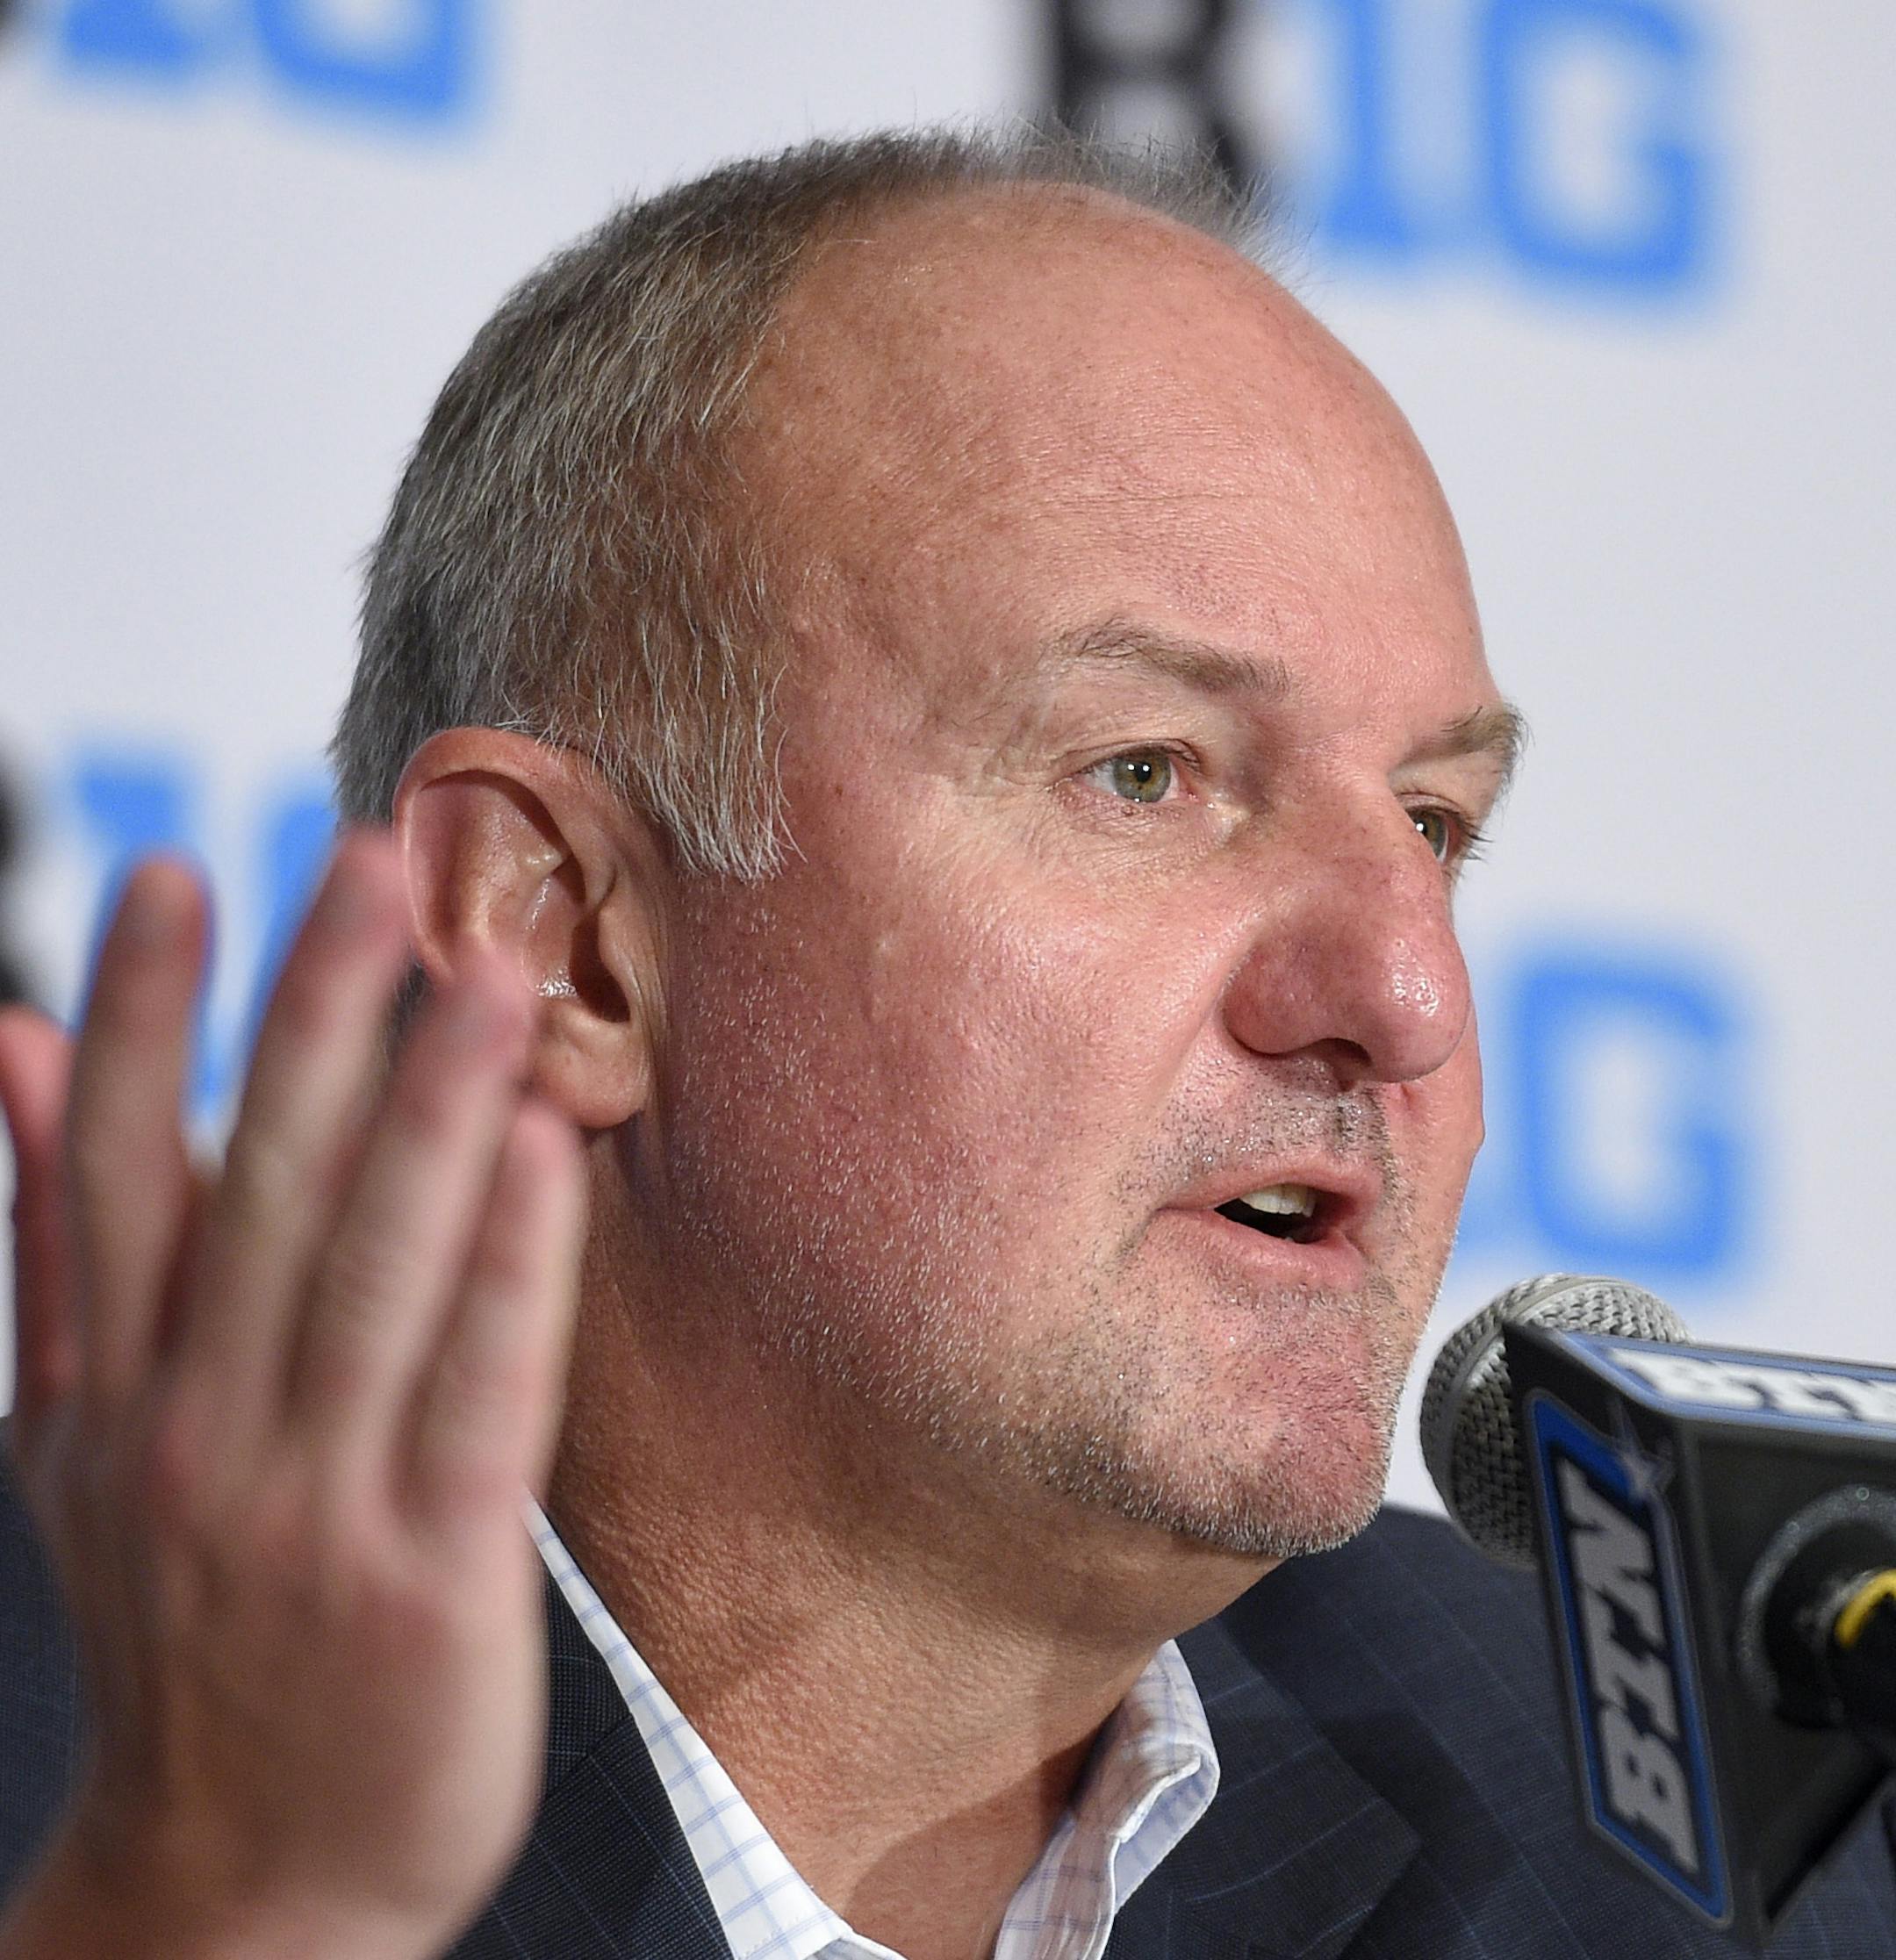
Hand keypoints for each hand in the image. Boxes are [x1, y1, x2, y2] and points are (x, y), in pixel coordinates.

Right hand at [0, 833, 584, 1958]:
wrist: (237, 1889)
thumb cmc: (188, 1631)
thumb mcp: (77, 1442)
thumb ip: (62, 1238)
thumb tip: (18, 1043)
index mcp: (114, 1390)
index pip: (120, 1169)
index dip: (147, 1015)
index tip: (178, 874)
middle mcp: (199, 1430)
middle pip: (261, 1190)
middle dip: (312, 1021)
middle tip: (367, 870)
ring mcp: (315, 1502)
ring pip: (371, 1270)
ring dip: (426, 1112)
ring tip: (481, 976)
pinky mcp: (433, 1571)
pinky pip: (477, 1390)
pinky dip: (510, 1268)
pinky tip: (541, 1155)